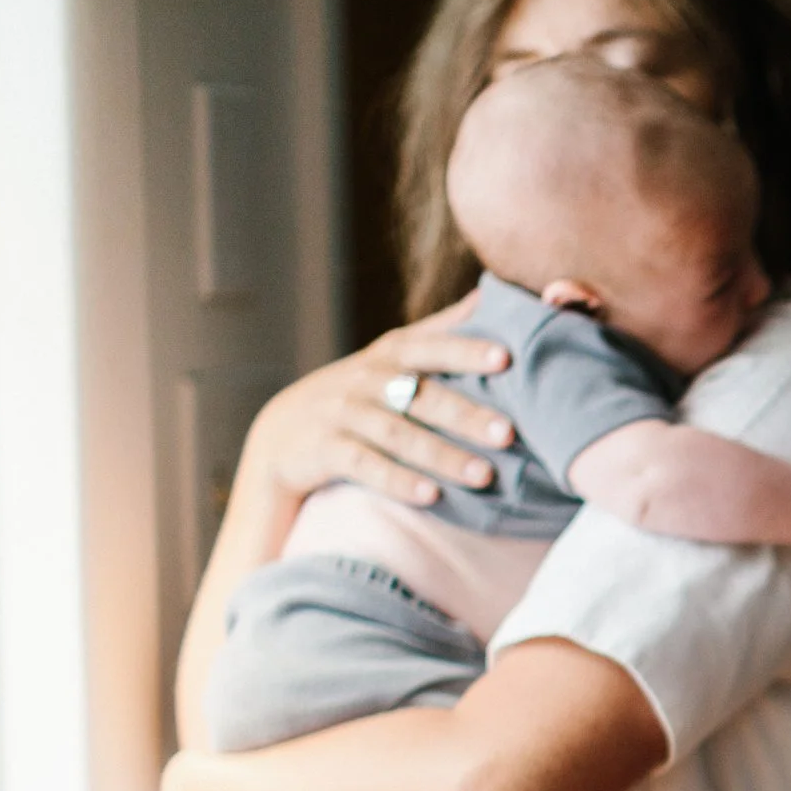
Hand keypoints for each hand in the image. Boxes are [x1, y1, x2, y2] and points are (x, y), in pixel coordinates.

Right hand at [244, 295, 517, 507]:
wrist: (282, 436)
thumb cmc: (359, 395)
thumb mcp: (391, 358)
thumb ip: (439, 331)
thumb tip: (491, 294)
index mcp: (391, 356)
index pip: (431, 347)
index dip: (466, 350)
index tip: (506, 357)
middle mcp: (366, 380)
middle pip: (421, 395)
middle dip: (466, 414)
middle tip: (508, 433)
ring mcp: (342, 414)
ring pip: (398, 434)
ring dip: (442, 456)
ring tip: (484, 476)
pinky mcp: (324, 449)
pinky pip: (364, 465)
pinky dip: (398, 481)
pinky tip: (431, 497)